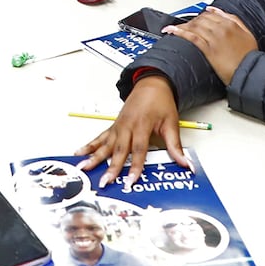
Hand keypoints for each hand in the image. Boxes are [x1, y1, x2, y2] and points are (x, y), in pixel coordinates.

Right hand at [75, 76, 190, 186]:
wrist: (151, 84)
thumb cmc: (160, 102)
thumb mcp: (171, 123)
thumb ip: (175, 145)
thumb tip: (185, 163)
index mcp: (142, 124)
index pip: (138, 149)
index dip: (135, 166)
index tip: (131, 180)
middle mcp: (127, 125)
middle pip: (118, 150)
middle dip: (111, 167)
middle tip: (105, 181)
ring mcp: (118, 126)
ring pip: (105, 144)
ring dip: (94, 157)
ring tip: (84, 168)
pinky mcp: (114, 126)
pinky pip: (100, 137)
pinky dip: (89, 145)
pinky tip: (79, 153)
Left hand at [164, 8, 255, 86]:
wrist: (250, 71)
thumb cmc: (249, 56)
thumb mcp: (247, 33)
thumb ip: (234, 20)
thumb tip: (219, 11)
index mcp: (230, 23)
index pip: (210, 14)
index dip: (200, 16)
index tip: (194, 18)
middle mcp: (221, 28)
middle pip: (200, 19)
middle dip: (190, 22)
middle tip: (182, 26)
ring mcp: (214, 38)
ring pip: (194, 26)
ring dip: (181, 26)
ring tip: (171, 28)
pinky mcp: (209, 49)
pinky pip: (191, 37)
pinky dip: (179, 32)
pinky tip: (172, 31)